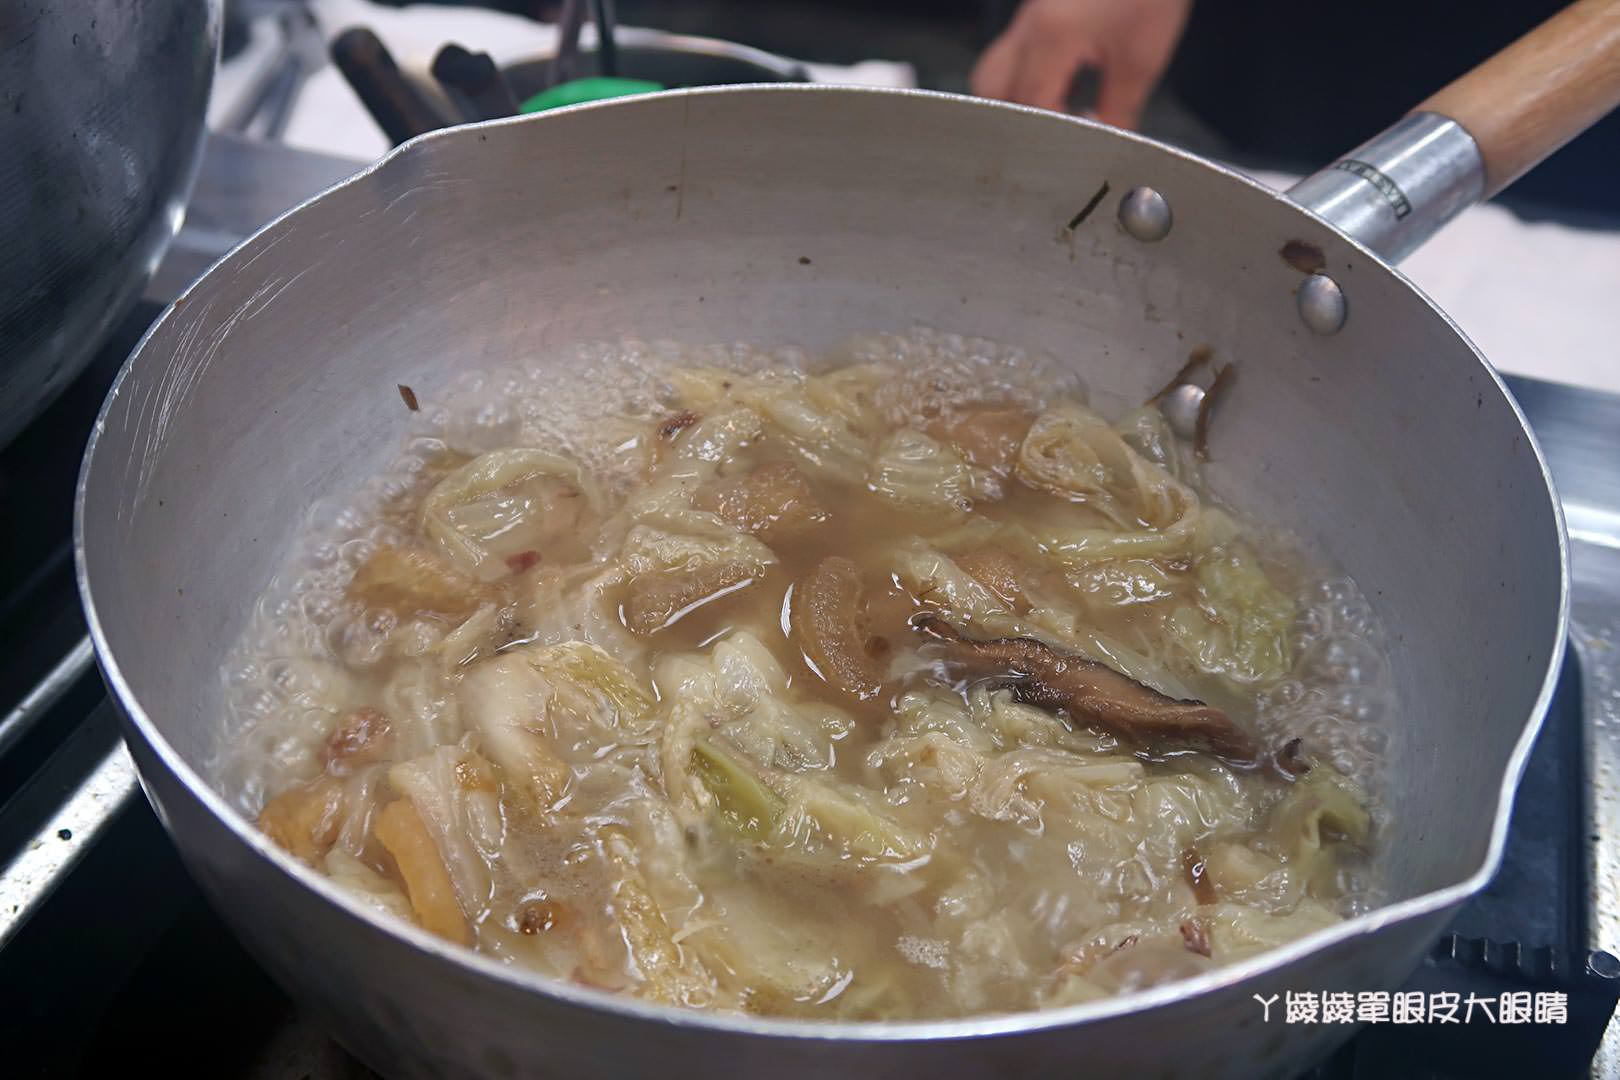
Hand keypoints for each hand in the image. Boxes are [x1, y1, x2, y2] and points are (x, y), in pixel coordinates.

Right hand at [971, 0, 1192, 128]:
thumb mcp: (1141, 58)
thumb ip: (1118, 111)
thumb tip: (1106, 145)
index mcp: (1051, 35)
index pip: (1029, 105)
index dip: (1046, 135)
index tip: (1069, 150)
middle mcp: (1028, 25)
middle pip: (990, 89)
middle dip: (1016, 120)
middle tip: (1051, 136)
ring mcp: (1028, 15)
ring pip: (993, 70)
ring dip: (1012, 98)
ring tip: (1049, 115)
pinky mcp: (1038, 10)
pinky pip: (1014, 53)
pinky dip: (1024, 77)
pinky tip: (1055, 87)